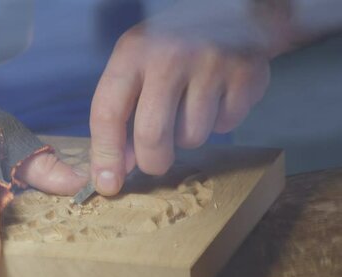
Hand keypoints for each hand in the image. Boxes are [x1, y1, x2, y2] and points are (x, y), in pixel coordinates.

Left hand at [90, 13, 270, 195]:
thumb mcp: (136, 66)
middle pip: (152, 136)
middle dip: (152, 162)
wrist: (232, 12)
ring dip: (187, 136)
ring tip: (190, 108)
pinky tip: (217, 96)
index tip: (108, 184)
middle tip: (155, 161)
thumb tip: (117, 169)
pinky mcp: (246, 75)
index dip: (106, 155)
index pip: (108, 112)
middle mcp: (170, 56)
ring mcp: (211, 64)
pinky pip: (225, 126)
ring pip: (192, 137)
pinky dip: (219, 122)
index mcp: (133, 53)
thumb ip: (121, 113)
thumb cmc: (171, 48)